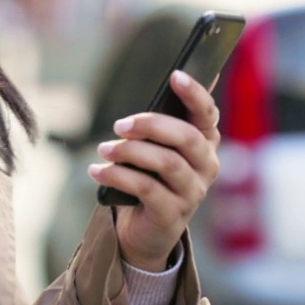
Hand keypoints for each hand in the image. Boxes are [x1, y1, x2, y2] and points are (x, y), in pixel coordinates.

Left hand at [88, 70, 221, 271]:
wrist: (146, 229)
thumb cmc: (150, 177)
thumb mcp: (154, 148)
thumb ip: (156, 125)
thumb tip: (156, 89)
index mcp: (204, 143)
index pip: (208, 114)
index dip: (195, 94)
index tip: (175, 75)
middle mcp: (206, 166)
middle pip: (186, 137)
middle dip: (150, 125)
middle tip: (119, 126)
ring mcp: (193, 192)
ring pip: (167, 163)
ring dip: (130, 152)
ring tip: (104, 150)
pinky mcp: (173, 214)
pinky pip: (146, 188)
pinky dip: (117, 175)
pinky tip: (97, 171)